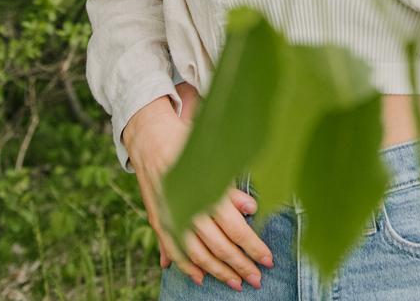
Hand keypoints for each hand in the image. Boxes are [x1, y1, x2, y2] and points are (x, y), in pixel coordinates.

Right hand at [122, 96, 272, 289]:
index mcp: (207, 190)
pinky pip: (175, 249)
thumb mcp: (214, 158)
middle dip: (240, 265)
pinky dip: (188, 266)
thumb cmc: (189, 143)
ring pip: (199, 254)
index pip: (236, 228)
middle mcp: (189, 206)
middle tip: (257, 279)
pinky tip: (200, 277)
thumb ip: (231, 187)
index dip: (253, 247)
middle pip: (220, 246)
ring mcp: (172, 216)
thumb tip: (252, 209)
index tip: (268, 259)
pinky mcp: (159, 219)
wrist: (151, 137)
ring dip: (218, 271)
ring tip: (235, 282)